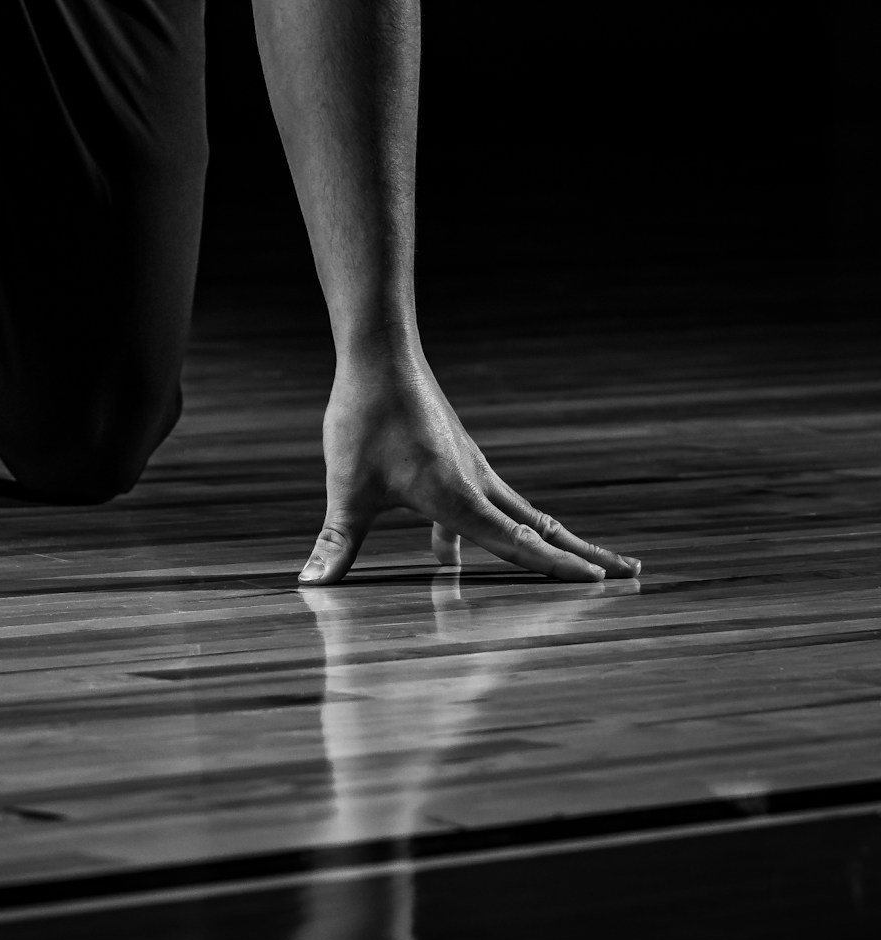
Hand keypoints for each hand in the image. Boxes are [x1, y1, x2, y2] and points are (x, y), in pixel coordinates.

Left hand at [300, 350, 638, 585]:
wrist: (378, 355)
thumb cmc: (364, 420)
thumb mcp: (348, 489)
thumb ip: (336, 543)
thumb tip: (310, 584)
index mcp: (458, 498)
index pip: (518, 543)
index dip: (556, 567)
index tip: (601, 584)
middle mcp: (477, 484)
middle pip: (541, 528)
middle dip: (583, 554)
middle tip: (630, 572)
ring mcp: (471, 469)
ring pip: (522, 513)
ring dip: (552, 539)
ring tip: (583, 562)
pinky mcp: (457, 459)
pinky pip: (489, 502)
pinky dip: (499, 528)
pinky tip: (449, 553)